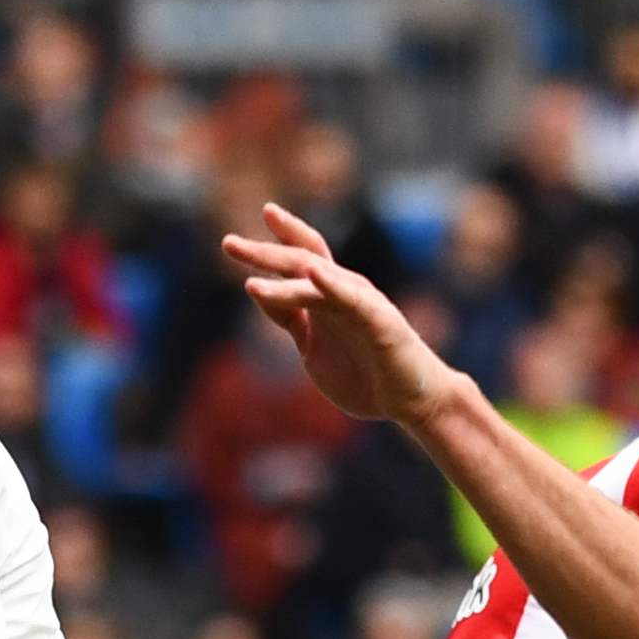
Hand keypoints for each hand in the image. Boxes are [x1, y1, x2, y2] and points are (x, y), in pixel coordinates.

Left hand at [221, 203, 467, 427]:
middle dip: (264, 253)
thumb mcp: (313, 347)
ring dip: (285, 280)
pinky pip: (353, 299)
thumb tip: (258, 293)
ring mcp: (361, 304)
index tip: (233, 239)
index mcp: (327, 299)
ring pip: (318, 281)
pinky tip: (313, 273)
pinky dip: (332, 285)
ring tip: (250, 283)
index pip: (297, 262)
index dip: (271, 244)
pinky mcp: (379, 321)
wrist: (411, 399)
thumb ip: (290, 321)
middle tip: (228, 244)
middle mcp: (343, 293)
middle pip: (301, 261)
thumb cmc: (364, 375)